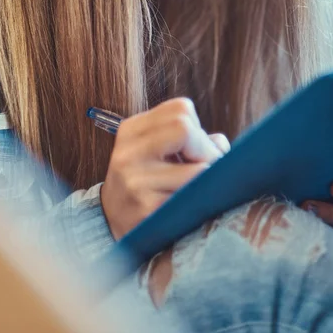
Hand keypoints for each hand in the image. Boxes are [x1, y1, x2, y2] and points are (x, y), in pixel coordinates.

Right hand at [101, 97, 229, 239]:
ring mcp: (136, 181)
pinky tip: (190, 205)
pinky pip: (193, 197)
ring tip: (200, 188)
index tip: (193, 148)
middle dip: (206, 150)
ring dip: (209, 179)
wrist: (112, 223)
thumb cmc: (146, 180)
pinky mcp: (148, 209)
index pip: (181, 109)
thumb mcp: (156, 150)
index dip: (197, 128)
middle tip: (205, 170)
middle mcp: (129, 152)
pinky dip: (201, 200)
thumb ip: (188, 137)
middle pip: (184, 128)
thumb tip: (220, 145)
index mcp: (132, 129)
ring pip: (198, 168)